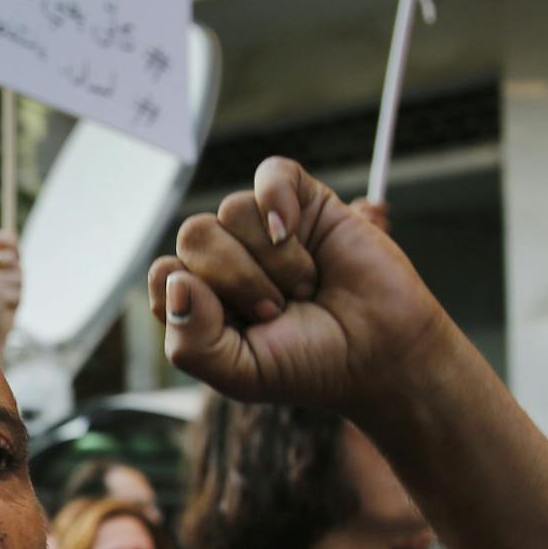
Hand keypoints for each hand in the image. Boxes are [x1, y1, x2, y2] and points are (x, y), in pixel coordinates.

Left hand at [147, 158, 450, 419]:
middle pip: (194, 236)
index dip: (198, 299)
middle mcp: (225, 258)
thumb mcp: (238, 374)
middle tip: (277, 310)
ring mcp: (263, 228)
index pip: (165, 274)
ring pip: (232, 209)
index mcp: (200, 298)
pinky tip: (293, 232)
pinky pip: (270, 173)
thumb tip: (177, 280)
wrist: (382, 354)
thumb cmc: (309, 365)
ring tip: (304, 288)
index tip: (240, 328)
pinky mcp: (303, 202)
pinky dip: (278, 201)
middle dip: (238, 280)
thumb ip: (190, 343)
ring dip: (275, 260)